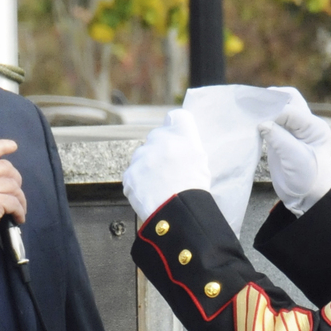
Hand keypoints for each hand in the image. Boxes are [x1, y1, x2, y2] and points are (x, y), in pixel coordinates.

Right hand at [0, 138, 26, 299]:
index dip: (2, 145)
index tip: (13, 146)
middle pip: (6, 167)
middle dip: (16, 180)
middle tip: (16, 194)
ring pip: (13, 185)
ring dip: (20, 199)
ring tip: (18, 210)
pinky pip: (15, 202)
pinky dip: (20, 211)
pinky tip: (18, 219)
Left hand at [124, 107, 211, 225]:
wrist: (178, 213)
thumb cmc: (194, 190)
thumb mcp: (201, 161)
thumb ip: (188, 145)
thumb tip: (180, 142)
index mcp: (182, 134)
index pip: (177, 117)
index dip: (176, 128)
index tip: (177, 140)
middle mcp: (159, 139)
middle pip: (157, 139)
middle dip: (160, 152)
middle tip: (170, 171)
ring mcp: (142, 156)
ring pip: (142, 158)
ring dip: (148, 168)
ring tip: (161, 187)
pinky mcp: (129, 174)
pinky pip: (133, 177)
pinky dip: (139, 185)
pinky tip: (151, 195)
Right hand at [263, 96, 330, 216]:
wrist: (308, 198)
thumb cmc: (308, 179)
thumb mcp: (295, 159)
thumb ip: (279, 138)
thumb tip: (261, 122)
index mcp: (314, 127)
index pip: (292, 110)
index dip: (274, 111)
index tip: (258, 120)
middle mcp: (306, 124)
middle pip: (289, 100)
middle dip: (272, 100)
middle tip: (253, 105)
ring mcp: (294, 130)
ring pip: (280, 109)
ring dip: (267, 109)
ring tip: (250, 112)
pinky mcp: (283, 138)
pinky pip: (273, 122)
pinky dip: (263, 120)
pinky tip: (252, 123)